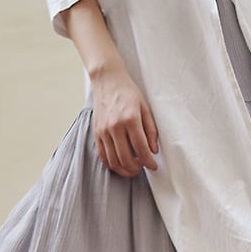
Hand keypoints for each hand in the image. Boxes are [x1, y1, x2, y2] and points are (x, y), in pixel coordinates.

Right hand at [90, 63, 158, 177]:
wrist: (107, 80)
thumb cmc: (128, 93)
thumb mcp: (145, 108)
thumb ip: (151, 130)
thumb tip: (154, 150)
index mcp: (130, 119)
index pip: (141, 149)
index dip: (149, 162)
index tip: (153, 166)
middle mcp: (115, 127)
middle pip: (126, 158)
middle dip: (137, 169)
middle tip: (143, 168)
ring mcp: (104, 131)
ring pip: (114, 161)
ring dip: (124, 170)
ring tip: (133, 169)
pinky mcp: (96, 133)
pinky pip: (103, 156)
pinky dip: (112, 165)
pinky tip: (120, 164)